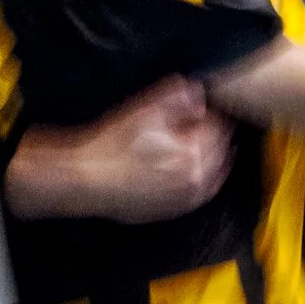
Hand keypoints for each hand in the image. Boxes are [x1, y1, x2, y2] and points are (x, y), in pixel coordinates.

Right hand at [5, 78, 232, 222]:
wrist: (84, 179)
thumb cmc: (110, 145)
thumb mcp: (143, 111)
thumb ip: (176, 97)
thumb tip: (199, 93)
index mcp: (191, 153)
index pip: (218, 127)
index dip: (212, 112)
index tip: (205, 105)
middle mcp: (193, 180)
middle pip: (220, 151)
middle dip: (215, 134)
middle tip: (203, 120)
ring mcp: (183, 199)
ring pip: (214, 176)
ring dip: (213, 158)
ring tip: (202, 143)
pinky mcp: (170, 210)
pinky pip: (198, 196)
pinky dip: (202, 181)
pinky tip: (191, 171)